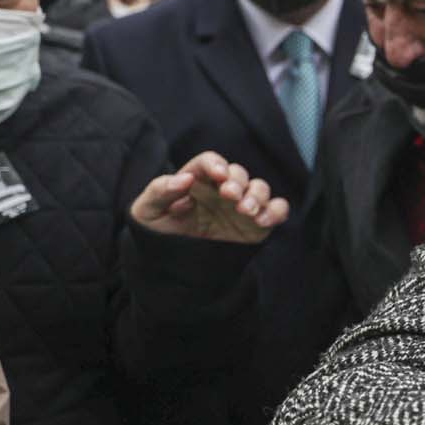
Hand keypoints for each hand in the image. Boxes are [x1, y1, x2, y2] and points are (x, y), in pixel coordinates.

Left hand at [131, 151, 288, 243]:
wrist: (172, 262)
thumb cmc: (157, 231)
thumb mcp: (147, 211)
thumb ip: (160, 191)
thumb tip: (185, 179)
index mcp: (197, 180)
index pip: (210, 161)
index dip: (216, 164)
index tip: (219, 176)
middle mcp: (222, 189)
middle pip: (238, 173)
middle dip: (238, 182)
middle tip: (230, 197)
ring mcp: (241, 205)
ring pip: (260, 187)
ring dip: (258, 195)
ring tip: (246, 210)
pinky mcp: (257, 223)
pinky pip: (277, 209)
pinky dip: (277, 210)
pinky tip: (263, 220)